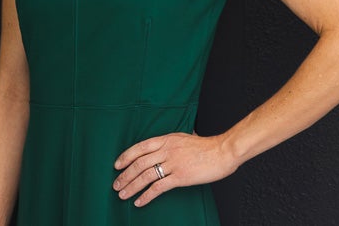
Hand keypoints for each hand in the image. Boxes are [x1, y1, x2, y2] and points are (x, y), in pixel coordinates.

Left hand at [112, 131, 237, 206]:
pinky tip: (139, 201)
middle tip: (116, 184)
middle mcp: (166, 150)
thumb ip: (170, 143)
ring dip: (132, 186)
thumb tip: (162, 146)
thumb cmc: (205, 146)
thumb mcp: (183, 138)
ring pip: (145, 175)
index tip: (117, 165)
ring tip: (123, 194)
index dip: (126, 156)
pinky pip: (158, 187)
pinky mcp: (180, 177)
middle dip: (125, 175)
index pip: (140, 147)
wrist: (222, 151)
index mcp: (166, 139)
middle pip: (139, 163)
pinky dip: (146, 195)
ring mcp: (173, 163)